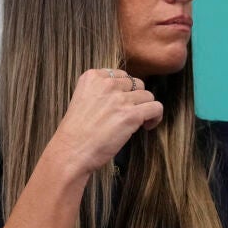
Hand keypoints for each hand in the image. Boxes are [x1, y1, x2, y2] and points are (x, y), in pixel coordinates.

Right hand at [47, 69, 162, 173]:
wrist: (71, 151)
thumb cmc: (76, 132)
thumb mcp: (82, 99)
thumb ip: (101, 91)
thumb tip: (125, 92)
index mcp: (92, 77)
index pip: (121, 75)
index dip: (124, 90)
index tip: (121, 103)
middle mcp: (107, 84)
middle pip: (136, 83)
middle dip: (135, 98)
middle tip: (128, 113)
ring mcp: (120, 98)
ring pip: (148, 95)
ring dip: (145, 108)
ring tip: (138, 121)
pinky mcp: (131, 114)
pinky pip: (156, 107)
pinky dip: (155, 117)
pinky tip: (146, 126)